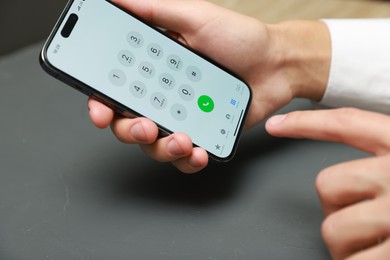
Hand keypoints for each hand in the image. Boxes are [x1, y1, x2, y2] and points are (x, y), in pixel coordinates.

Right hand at [89, 0, 330, 172]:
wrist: (277, 64)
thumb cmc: (241, 38)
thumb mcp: (196, 16)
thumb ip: (156, 11)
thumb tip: (119, 0)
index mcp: (156, 68)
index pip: (116, 88)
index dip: (101, 103)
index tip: (101, 111)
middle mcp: (165, 95)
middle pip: (128, 122)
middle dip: (130, 131)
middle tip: (146, 126)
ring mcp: (183, 117)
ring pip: (155, 144)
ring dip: (161, 149)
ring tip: (181, 140)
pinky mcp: (203, 134)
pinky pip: (185, 156)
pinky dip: (187, 160)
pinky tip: (197, 152)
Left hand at [266, 108, 389, 259]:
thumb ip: (380, 162)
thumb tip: (346, 173)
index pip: (345, 124)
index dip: (306, 123)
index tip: (275, 124)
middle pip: (326, 184)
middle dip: (334, 205)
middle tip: (361, 215)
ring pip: (333, 227)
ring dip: (346, 241)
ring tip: (375, 241)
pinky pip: (350, 259)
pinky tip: (376, 255)